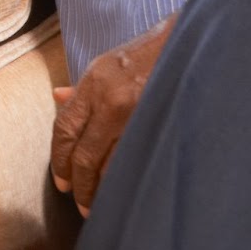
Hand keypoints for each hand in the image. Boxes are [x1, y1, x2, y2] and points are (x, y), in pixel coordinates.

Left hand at [50, 13, 177, 214]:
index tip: (61, 181)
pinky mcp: (162, 126)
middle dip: (79, 184)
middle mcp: (112, 100)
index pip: (65, 128)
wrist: (192, 42)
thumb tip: (58, 98)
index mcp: (95, 82)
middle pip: (85, 154)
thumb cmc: (150, 53)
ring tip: (101, 206)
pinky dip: (129, 181)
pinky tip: (127, 193)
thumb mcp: (109, 63)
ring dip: (103, 190)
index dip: (59, 159)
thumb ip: (83, 87)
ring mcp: (138, 115)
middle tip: (80, 202)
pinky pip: (138, 162)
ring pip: (111, 165)